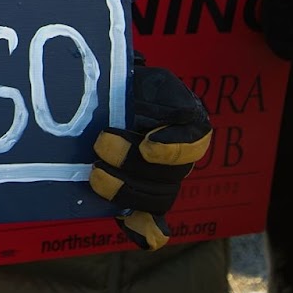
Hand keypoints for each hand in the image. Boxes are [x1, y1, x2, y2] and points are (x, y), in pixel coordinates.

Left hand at [89, 63, 211, 249]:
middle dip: (134, 164)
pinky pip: (153, 222)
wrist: (105, 102)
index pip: (194, 136)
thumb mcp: (130, 68)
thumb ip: (132, 68)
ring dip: (128, 192)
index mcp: (182, 117)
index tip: (148, 143)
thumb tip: (135, 63)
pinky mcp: (144, 198)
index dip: (174, 145)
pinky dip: (144, 229)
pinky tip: (129, 228)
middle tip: (101, 147)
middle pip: (171, 172)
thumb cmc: (120, 82)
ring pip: (159, 197)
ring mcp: (163, 178)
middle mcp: (179, 152)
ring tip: (97, 176)